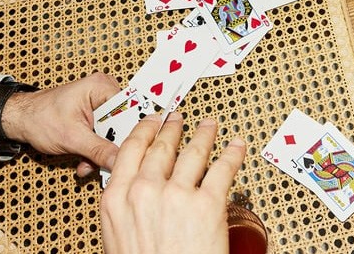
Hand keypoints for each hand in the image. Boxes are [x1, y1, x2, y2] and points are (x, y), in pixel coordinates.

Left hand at [0, 71, 120, 176]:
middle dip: (111, 148)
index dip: (130, 135)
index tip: (127, 154)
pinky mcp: (94, 117)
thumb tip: (120, 161)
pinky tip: (84, 161)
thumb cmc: (38, 117)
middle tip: (102, 164)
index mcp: (101, 87)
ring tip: (86, 164)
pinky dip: (95, 151)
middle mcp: (104, 92)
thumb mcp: (71, 137)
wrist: (20, 120)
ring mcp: (99, 104)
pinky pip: (104, 136)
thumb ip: (99, 150)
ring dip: (101, 153)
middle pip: (123, 125)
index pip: (131, 111)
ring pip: (113, 134)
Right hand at [100, 112, 246, 253]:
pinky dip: (232, 154)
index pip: (130, 150)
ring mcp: (177, 195)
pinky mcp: (207, 204)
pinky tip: (236, 146)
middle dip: (173, 128)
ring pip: (193, 152)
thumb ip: (125, 208)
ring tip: (210, 126)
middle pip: (162, 147)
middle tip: (180, 117)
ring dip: (204, 134)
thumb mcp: (117, 236)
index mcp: (116, 199)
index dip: (145, 129)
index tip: (152, 120)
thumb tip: (134, 191)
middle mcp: (145, 191)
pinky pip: (223, 169)